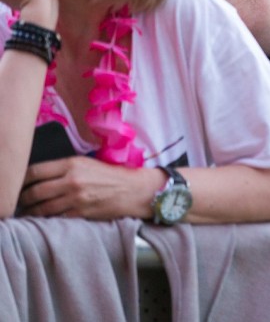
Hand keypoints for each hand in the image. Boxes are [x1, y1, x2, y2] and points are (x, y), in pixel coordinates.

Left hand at [19, 156, 159, 219]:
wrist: (135, 189)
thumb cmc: (111, 175)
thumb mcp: (87, 163)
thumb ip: (64, 168)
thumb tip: (41, 178)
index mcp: (72, 164)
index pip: (35, 172)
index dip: (22, 181)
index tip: (19, 186)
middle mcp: (72, 180)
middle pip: (35, 192)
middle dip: (23, 200)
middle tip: (20, 203)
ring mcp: (76, 198)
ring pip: (43, 208)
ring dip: (32, 213)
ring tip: (28, 213)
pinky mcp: (82, 212)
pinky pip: (57, 218)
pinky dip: (47, 220)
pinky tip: (44, 220)